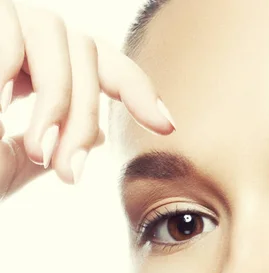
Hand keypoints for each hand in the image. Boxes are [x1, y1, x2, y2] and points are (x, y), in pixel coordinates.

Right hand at [0, 0, 175, 197]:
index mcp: (37, 63)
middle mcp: (24, 34)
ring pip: (61, 39)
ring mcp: (4, 19)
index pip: (101, 63)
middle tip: (70, 173)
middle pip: (87, 52)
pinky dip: (9, 80)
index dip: (138, 89)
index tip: (168, 126)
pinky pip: (11, 36)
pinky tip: (1, 119)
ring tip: (39, 154)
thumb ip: (55, 143)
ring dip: (57, 105)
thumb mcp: (13, 159)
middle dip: (85, 118)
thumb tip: (98, 137)